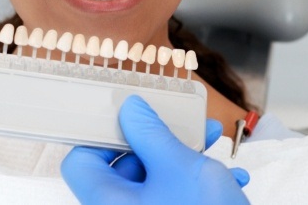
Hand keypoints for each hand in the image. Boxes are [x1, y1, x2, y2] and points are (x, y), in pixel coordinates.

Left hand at [61, 95, 249, 204]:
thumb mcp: (180, 166)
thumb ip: (151, 133)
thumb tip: (132, 110)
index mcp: (109, 203)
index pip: (81, 161)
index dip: (103, 135)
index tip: (130, 119)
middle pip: (123, 168)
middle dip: (158, 142)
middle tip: (184, 128)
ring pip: (152, 181)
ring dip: (183, 159)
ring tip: (212, 148)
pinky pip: (170, 198)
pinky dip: (193, 184)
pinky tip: (226, 179)